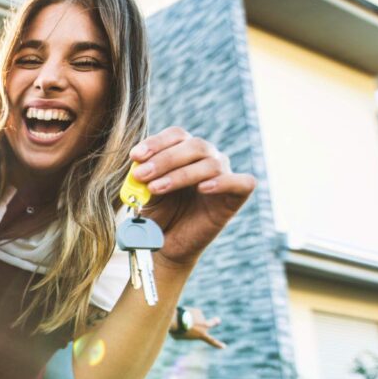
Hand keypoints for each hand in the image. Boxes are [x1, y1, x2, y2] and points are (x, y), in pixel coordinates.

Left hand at [129, 127, 255, 266]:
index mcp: (185, 150)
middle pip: (194, 145)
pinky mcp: (236, 197)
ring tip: (155, 188)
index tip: (135, 156)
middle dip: (164, 159)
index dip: (157, 142)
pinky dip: (224, 182)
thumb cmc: (158, 213)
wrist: (168, 244)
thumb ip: (143, 179)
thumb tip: (139, 166)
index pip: (177, 135)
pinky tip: (203, 188)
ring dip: (181, 174)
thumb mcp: (145, 193)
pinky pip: (242, 183)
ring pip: (211, 164)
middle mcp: (207, 158)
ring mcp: (223, 175)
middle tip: (141, 175)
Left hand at [172, 307, 225, 348]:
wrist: (175, 320)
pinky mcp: (198, 311)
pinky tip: (182, 315)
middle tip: (218, 320)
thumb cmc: (176, 331)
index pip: (211, 341)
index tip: (224, 347)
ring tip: (182, 320)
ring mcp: (203, 318)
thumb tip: (186, 325)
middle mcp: (204, 326)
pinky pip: (192, 313)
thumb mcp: (179, 336)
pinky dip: (187, 314)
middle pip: (213, 323)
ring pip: (196, 318)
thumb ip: (185, 332)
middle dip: (215, 322)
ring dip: (190, 319)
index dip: (217, 344)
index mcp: (201, 335)